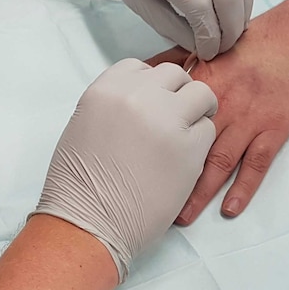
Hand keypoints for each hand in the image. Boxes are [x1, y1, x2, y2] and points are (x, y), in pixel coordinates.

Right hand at [33, 58, 217, 280]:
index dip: (152, 85)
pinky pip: (209, 130)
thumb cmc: (79, 184)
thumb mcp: (84, 125)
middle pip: (175, 75)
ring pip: (201, 95)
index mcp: (107, 88)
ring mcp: (166, 118)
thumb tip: (141, 100)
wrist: (89, 222)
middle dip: (178, 95)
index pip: (143, 67)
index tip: (153, 102)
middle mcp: (138, 95)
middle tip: (175, 118)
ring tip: (187, 135)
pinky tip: (185, 160)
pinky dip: (201, 143)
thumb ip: (114, 104)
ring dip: (197, 113)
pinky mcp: (190, 147)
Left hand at [147, 0, 288, 224]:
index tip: (125, 169)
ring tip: (182, 216)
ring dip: (201, 190)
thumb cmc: (239, 48)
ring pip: (220, 159)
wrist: (288, 40)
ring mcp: (248, 118)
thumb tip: (134, 75)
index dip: (145, 143)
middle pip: (188, 144)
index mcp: (196, 84)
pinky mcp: (273, 128)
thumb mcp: (198, 50)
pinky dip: (244, 187)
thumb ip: (165, 64)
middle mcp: (220, 103)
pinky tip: (229, 209)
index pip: (165, 116)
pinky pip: (257, 162)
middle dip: (168, 175)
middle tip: (148, 204)